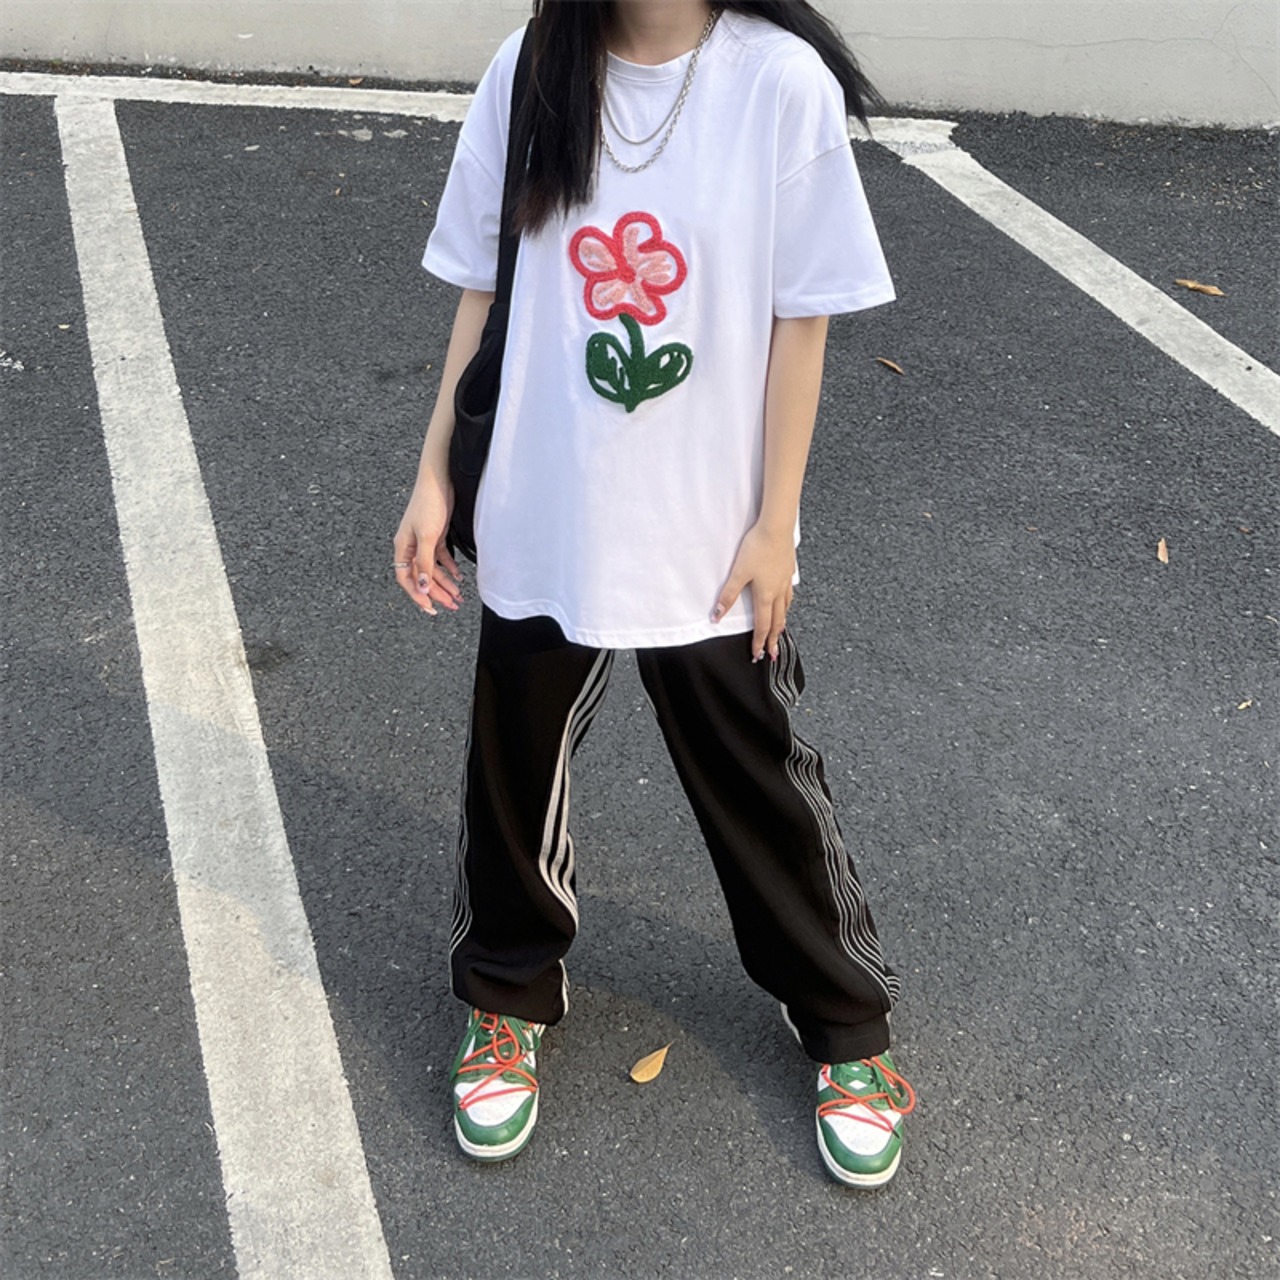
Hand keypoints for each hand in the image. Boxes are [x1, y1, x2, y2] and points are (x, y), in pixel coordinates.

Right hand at [393, 463, 463, 614]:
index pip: (406, 578)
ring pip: (433, 569)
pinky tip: (458, 575)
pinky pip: (441, 557)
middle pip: (421, 576)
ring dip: (445, 582)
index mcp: (403, 547)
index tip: (430, 608)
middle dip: (436, 592)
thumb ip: (424, 563)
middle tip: (450, 605)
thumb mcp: (427, 537)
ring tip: (458, 595)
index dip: (417, 594)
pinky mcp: (436, 535)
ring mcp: (424, 541)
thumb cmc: (428, 504)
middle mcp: (411, 546)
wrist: (439, 480)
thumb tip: (422, 587)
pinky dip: (449, 567)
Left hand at [711, 521, 794, 660]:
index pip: (762, 626)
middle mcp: (779, 592)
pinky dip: (786, 604)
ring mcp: (786, 581)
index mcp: (766, 596)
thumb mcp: (738, 573)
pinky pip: (788, 594)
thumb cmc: (758, 548)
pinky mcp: (789, 570)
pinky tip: (785, 601)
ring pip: (785, 608)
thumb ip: (728, 595)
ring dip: (781, 623)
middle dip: (773, 639)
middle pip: (777, 622)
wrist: (776, 528)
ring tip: (780, 632)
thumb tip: (717, 616)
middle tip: (772, 653)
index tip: (758, 655)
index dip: (759, 642)